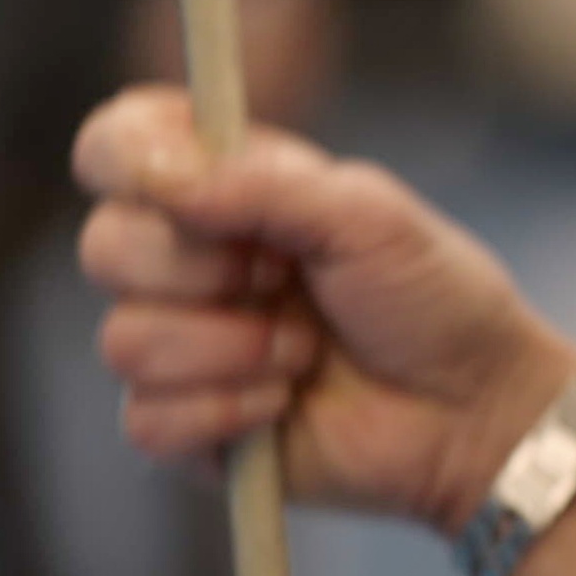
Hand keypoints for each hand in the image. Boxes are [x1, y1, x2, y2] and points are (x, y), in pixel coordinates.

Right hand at [73, 83, 568, 531]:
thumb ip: (261, 184)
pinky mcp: (186, 428)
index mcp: (220, 188)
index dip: (123, 156)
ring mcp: (181, 346)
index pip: (116, 147)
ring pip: (123, 340)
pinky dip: (227, 410)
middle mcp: (187, 262)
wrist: (472, 409)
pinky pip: (146, 420)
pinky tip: (283, 405)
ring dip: (229, 348)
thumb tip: (162, 177)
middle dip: (199, 267)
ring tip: (303, 351)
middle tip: (283, 275)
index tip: (176, 178)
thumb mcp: (364, 215)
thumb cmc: (430, 298)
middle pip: (103, 246)